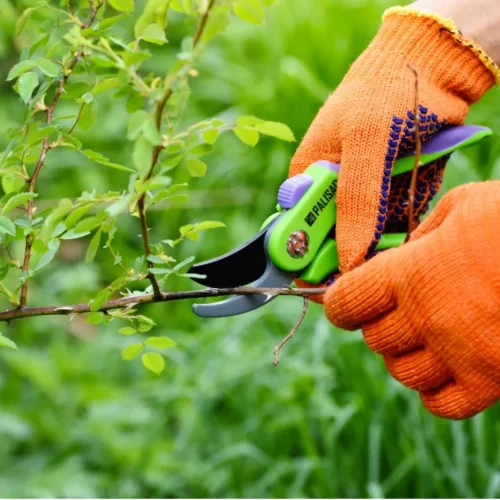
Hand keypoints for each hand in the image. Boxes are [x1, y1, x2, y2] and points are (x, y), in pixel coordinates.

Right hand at [290, 7, 497, 274]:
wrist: (429, 70)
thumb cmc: (385, 96)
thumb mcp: (365, 144)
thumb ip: (354, 202)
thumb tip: (346, 259)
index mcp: (308, 179)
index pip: (298, 232)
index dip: (309, 260)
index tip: (329, 280)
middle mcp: (332, 193)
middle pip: (332, 244)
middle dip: (351, 254)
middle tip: (371, 253)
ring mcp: (362, 197)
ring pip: (365, 242)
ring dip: (381, 243)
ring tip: (397, 214)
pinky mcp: (389, 199)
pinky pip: (392, 229)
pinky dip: (403, 229)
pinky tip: (409, 210)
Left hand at [324, 182, 499, 418]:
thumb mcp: (463, 206)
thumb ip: (423, 233)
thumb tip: (405, 253)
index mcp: (411, 273)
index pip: (346, 303)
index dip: (340, 303)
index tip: (345, 301)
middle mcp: (427, 318)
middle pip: (374, 339)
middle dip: (377, 324)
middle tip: (395, 310)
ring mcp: (460, 355)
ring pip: (401, 373)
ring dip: (403, 356)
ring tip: (421, 337)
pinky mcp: (493, 382)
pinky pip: (441, 404)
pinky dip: (433, 390)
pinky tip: (445, 366)